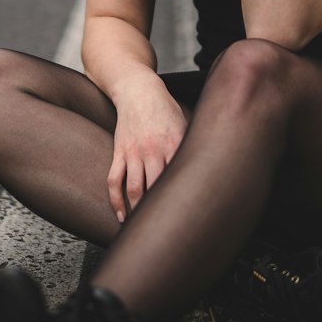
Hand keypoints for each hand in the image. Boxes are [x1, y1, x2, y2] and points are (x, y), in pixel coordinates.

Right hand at [107, 74, 188, 222]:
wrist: (139, 91)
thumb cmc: (166, 110)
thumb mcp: (185, 125)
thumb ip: (191, 147)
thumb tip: (207, 171)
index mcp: (174, 143)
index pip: (179, 177)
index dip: (182, 199)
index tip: (188, 217)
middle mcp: (153, 150)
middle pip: (156, 187)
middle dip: (159, 210)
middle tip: (166, 230)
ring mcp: (134, 152)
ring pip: (134, 189)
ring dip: (138, 211)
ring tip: (143, 228)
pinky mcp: (119, 152)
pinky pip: (114, 180)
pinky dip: (115, 201)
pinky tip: (121, 215)